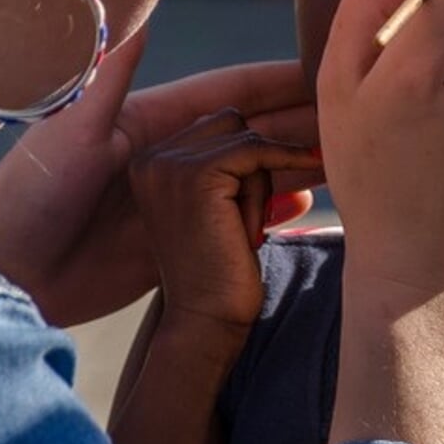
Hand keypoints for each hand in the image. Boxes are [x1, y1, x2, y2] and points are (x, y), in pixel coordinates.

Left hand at [0, 29, 323, 326]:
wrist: (6, 272)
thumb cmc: (31, 195)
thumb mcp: (73, 131)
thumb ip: (111, 77)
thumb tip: (143, 17)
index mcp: (151, 120)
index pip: (231, 93)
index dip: (279, 82)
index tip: (327, 71)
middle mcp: (171, 155)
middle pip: (252, 132)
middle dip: (302, 122)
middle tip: (356, 119)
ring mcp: (178, 200)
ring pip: (252, 174)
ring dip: (295, 167)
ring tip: (346, 162)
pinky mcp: (176, 242)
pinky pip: (237, 221)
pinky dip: (273, 211)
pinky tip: (308, 207)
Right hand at [131, 109, 318, 332]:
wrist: (205, 319)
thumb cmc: (222, 269)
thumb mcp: (221, 206)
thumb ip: (232, 167)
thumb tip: (295, 130)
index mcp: (148, 164)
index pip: (215, 128)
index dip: (246, 161)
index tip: (261, 198)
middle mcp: (150, 158)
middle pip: (230, 123)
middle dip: (252, 165)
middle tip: (244, 222)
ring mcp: (168, 164)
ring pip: (244, 137)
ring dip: (259, 181)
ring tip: (243, 230)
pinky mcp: (195, 175)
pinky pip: (255, 151)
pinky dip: (272, 179)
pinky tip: (266, 215)